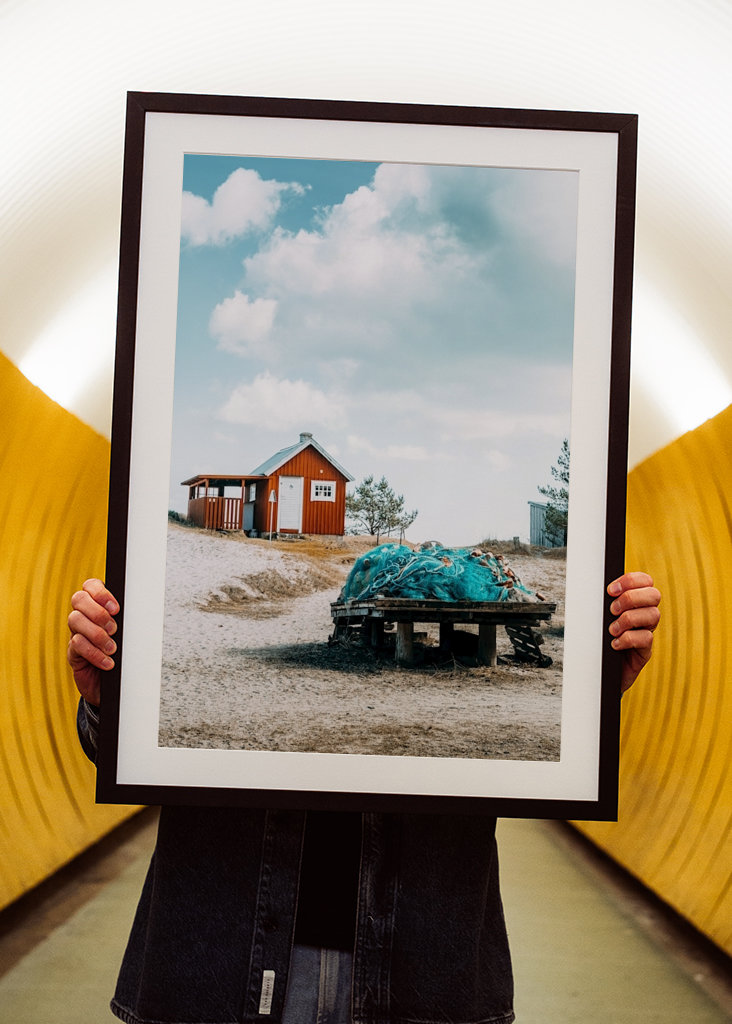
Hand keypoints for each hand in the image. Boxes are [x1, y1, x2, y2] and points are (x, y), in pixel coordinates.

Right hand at [67, 579, 119, 705]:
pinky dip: (94, 653)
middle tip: (114, 629)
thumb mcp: (129, 634)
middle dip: (98, 612)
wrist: (116, 685)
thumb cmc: (125, 654)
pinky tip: (107, 662)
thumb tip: (140, 609)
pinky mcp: (73, 652)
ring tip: (112, 648)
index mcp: (98, 606)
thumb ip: (129, 620)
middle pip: (79, 599)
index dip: (100, 592)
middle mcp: (84, 616)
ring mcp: (76, 633)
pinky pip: (77, 644)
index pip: (90, 585)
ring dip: (97, 634)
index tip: (116, 608)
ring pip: (75, 620)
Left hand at [607, 572, 660, 692]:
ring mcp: (646, 632)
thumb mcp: (599, 617)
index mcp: (635, 602)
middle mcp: (645, 615)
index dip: (631, 580)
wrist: (598, 671)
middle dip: (630, 598)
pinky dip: (628, 639)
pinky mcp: (645, 651)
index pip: (645, 581)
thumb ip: (603, 602)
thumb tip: (592, 587)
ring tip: (612, 630)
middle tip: (612, 610)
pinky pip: (646, 638)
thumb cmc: (598, 640)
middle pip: (654, 595)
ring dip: (628, 619)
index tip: (610, 590)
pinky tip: (614, 644)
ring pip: (653, 615)